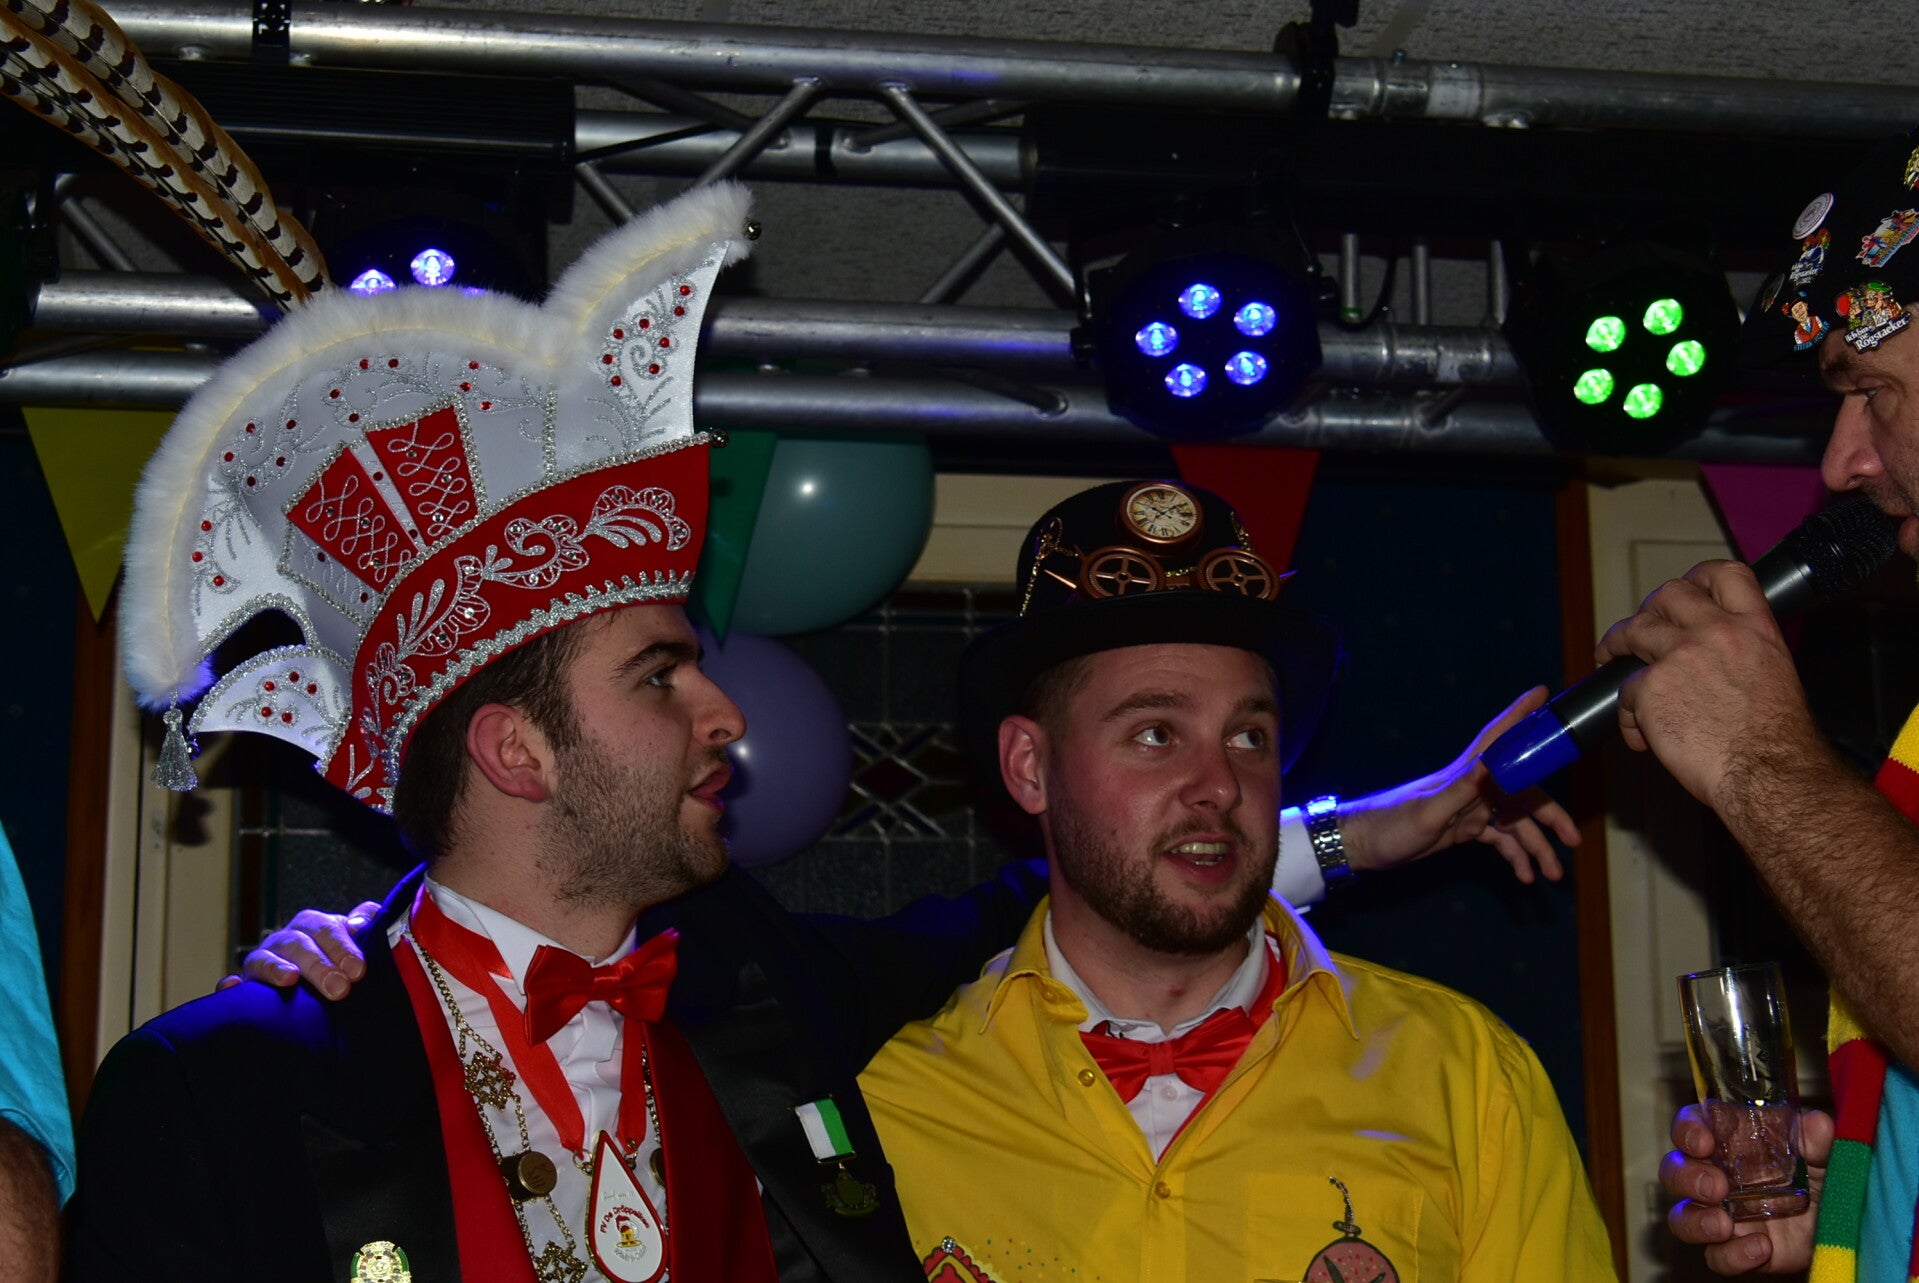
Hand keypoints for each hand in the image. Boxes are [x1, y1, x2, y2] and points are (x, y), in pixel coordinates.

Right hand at [215, 901, 379, 1000]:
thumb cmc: (337, 957)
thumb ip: (366, 923)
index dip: (342, 947)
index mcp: (311, 926)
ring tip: (290, 980)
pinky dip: (231, 985)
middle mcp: (284, 940)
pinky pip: (234, 983)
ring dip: (276, 968)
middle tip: (339, 988)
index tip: (358, 969)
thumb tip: (368, 919)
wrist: (318, 980)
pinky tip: (233, 988)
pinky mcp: (245, 986)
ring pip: (264, 960)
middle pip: (297, 945)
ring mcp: (262, 961)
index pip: (325, 929)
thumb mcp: (354, 938)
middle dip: (319, 965)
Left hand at [1339, 687, 1578, 882]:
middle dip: (1552, 815)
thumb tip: (1491, 766)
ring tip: (1553, 875)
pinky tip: (1524, 877)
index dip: (1520, 714)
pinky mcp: (1464, 829)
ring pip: (1516, 822)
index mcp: (1464, 774)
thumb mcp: (1427, 811)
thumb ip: (1460, 790)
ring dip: (1537, 846)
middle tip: (1574, 839)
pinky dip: (1515, 856)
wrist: (1363, 846)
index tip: (1543, 693)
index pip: (1498, 738)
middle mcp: (1473, 786)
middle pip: (1523, 792)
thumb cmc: (1389, 824)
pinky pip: (1500, 840)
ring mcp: (1471, 808)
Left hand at [1594, 560, 1820, 808]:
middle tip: (1638, 628)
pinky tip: (1642, 735)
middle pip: (1668, 595)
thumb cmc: (1777, 740)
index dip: (1699, 577)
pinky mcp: (1649, 687)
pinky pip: (1623, 692)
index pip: (1725, 575)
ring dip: (1616, 644)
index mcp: (1754, 628)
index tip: (1687, 589)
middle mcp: (1715, 632)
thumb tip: (1719, 657)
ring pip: (1633, 631)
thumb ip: (1744, 652)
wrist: (1767, 772)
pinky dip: (1628, 715)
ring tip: (1608, 657)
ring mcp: (1679, 656)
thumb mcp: (1776, 675)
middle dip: (1649, 609)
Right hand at [1662, 1103, 1830, 1273]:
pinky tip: (1761, 1248)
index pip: (1689, 1127)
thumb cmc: (1819, 1178)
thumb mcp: (1824, 1155)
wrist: (1838, 1226)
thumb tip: (1816, 1125)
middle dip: (1686, 1178)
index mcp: (1726, 1142)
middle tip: (1715, 1188)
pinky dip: (1732, 1256)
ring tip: (1723, 1226)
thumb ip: (1817, 1141)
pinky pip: (1716, 1257)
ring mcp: (1720, 1215)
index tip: (1703, 1142)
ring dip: (1695, 1222)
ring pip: (1681, 1218)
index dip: (1687, 1131)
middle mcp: (1713, 1175)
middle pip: (1674, 1172)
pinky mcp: (1735, 1249)